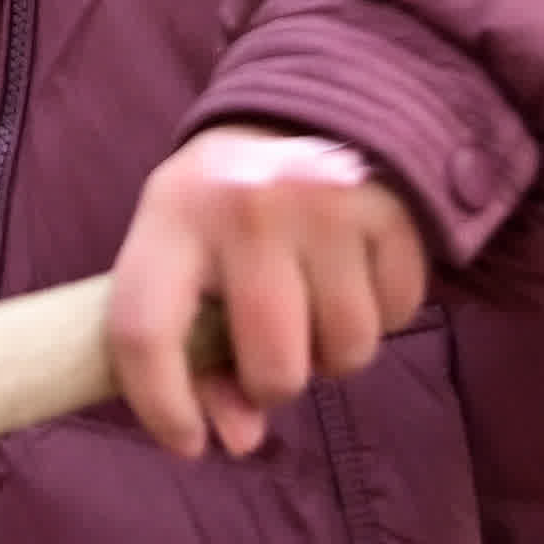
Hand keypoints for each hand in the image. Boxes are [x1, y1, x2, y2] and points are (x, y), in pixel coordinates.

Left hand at [106, 129, 426, 465]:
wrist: (313, 101)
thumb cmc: (231, 204)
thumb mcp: (187, 253)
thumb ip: (194, 352)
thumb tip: (238, 439)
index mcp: (172, 212)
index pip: (144, 331)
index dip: (161, 405)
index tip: (189, 442)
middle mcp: (247, 204)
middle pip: (270, 366)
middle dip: (273, 384)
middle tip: (272, 354)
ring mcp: (326, 205)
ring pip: (345, 352)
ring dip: (333, 352)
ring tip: (314, 306)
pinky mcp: (392, 209)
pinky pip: (398, 316)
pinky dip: (382, 315)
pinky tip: (356, 276)